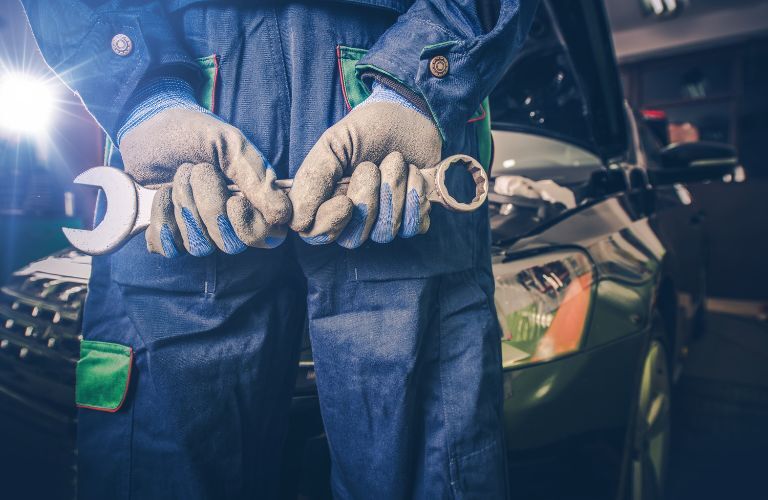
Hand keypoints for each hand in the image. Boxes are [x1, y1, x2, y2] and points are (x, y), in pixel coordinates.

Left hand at [118, 78, 289, 256]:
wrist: (149, 124)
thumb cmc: (194, 132)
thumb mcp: (229, 144)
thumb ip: (257, 177)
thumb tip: (282, 215)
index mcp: (253, 201)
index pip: (268, 237)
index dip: (252, 228)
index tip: (234, 200)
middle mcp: (228, 221)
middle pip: (231, 245)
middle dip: (210, 207)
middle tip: (198, 170)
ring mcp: (198, 230)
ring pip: (200, 247)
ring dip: (186, 207)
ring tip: (178, 176)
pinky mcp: (169, 234)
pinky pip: (170, 248)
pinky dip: (163, 219)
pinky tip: (161, 194)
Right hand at [289, 83, 440, 247]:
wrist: (409, 115)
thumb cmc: (367, 129)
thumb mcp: (333, 144)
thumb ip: (312, 177)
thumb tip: (295, 219)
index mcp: (326, 200)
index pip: (316, 234)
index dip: (330, 224)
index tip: (346, 201)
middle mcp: (353, 218)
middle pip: (352, 238)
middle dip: (367, 201)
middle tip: (371, 167)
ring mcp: (384, 220)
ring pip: (384, 233)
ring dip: (393, 191)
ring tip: (396, 161)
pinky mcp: (413, 217)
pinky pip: (413, 227)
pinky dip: (416, 196)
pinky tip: (414, 173)